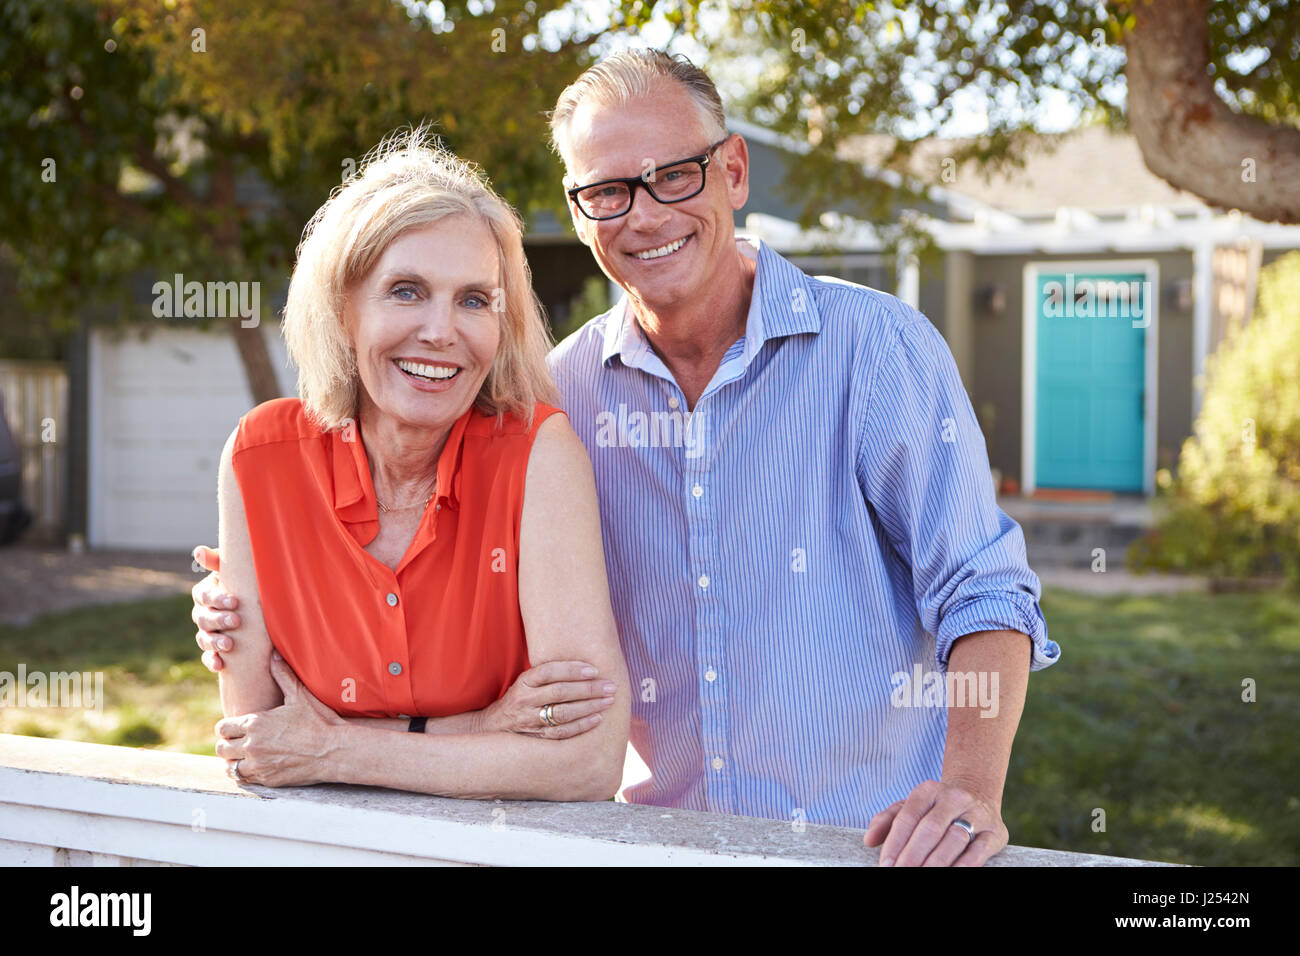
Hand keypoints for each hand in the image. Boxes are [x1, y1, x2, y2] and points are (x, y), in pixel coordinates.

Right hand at [191, 545, 239, 671]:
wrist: (260, 611)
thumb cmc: (246, 585)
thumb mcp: (237, 572)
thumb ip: (219, 561)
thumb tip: (199, 551)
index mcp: (206, 594)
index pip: (203, 595)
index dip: (217, 598)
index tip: (235, 601)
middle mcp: (203, 614)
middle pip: (203, 618)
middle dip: (219, 620)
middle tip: (236, 621)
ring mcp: (206, 633)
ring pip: (204, 638)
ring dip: (215, 642)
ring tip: (230, 645)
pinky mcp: (213, 651)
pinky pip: (208, 658)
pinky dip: (212, 661)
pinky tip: (220, 664)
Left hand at [215, 652, 344, 787]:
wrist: (334, 750)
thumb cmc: (319, 721)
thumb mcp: (300, 696)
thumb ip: (283, 676)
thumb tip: (274, 655)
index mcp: (256, 723)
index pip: (222, 728)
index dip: (227, 727)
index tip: (236, 728)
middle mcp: (252, 745)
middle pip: (221, 748)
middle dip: (228, 744)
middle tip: (238, 743)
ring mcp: (258, 764)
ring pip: (229, 766)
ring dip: (235, 761)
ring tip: (245, 756)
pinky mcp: (267, 779)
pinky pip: (244, 779)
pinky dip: (245, 774)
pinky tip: (255, 767)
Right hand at [479, 661, 616, 737]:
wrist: (493, 728)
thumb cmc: (520, 699)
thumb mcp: (526, 682)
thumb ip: (548, 674)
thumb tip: (584, 662)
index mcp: (524, 681)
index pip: (548, 671)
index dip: (572, 669)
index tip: (594, 669)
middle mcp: (524, 699)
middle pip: (559, 692)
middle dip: (588, 689)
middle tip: (610, 686)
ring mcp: (528, 720)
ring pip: (562, 713)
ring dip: (588, 707)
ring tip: (608, 702)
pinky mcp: (535, 737)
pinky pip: (561, 733)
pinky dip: (580, 726)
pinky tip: (597, 719)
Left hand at [863, 778, 1007, 866]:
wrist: (978, 797)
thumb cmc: (935, 809)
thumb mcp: (910, 807)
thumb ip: (887, 820)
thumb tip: (869, 840)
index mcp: (928, 790)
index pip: (908, 817)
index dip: (895, 842)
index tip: (885, 865)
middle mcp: (954, 798)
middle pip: (930, 829)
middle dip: (913, 855)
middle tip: (901, 872)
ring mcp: (976, 814)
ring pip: (954, 839)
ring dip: (936, 862)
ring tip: (922, 876)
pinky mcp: (995, 832)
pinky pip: (978, 851)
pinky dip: (963, 866)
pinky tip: (950, 875)